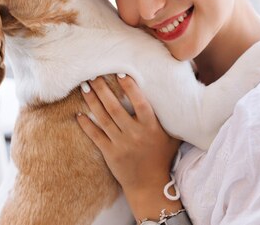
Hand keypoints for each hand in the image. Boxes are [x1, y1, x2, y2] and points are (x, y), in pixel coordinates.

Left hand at [76, 74, 182, 219]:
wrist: (150, 185)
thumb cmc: (162, 158)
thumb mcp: (172, 137)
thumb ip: (171, 119)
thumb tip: (180, 97)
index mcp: (151, 127)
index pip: (139, 103)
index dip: (130, 88)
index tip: (120, 73)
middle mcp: (135, 134)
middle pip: (115, 108)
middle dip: (103, 90)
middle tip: (94, 75)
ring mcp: (121, 144)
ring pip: (103, 119)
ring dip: (93, 102)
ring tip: (85, 87)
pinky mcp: (110, 154)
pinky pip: (96, 136)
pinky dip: (86, 125)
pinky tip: (79, 114)